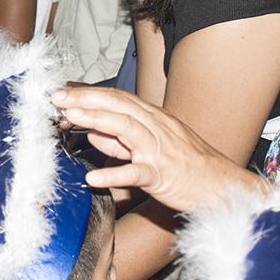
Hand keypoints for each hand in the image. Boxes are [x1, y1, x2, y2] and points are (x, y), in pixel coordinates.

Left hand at [51, 86, 264, 211]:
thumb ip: (119, 141)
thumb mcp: (151, 147)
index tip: (62, 92)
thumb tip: (93, 133)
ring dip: (97, 120)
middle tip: (57, 98)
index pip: (116, 98)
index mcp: (152, 119)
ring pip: (127, 128)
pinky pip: (137, 173)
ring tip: (71, 117)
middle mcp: (156, 128)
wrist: (222, 188)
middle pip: (118, 105)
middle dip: (85, 98)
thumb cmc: (187, 167)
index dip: (88, 93)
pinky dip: (114, 173)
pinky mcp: (163, 175)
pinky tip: (93, 177)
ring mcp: (159, 151)